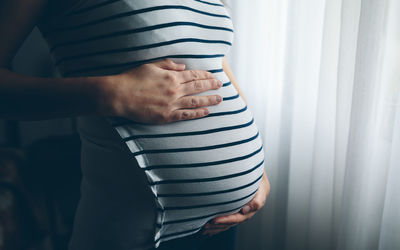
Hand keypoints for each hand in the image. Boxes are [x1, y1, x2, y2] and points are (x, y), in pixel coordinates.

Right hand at [98, 59, 222, 123]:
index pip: (194, 75)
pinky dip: (198, 113)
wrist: (120, 95)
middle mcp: (175, 90)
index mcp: (172, 76)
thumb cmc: (133, 78)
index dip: (206, 76)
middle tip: (221, 85)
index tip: (214, 76)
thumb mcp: (151, 65)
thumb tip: (183, 66)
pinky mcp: (167, 116)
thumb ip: (168, 64)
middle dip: (211, 86)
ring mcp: (172, 104)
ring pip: (196, 101)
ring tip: (219, 99)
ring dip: (209, 100)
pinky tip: (207, 112)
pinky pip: (186, 115)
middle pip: (198, 87)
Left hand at [201, 170, 270, 235]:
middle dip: (217, 226)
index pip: (236, 218)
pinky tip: (209, 228)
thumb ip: (256, 201)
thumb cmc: (259, 185)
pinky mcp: (234, 211)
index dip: (225, 220)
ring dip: (215, 227)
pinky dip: (217, 225)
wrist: (260, 182)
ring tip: (204, 229)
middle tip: (205, 226)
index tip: (214, 220)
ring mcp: (239, 213)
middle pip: (230, 223)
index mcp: (250, 210)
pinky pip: (226, 220)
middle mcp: (244, 214)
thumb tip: (244, 211)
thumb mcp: (260, 191)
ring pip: (227, 223)